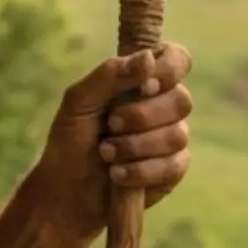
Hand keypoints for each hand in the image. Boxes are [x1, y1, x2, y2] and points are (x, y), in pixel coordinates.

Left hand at [28, 43, 193, 240]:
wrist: (66, 190)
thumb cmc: (71, 140)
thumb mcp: (79, 101)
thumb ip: (110, 74)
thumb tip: (148, 58)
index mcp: (143, 80)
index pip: (177, 59)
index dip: (167, 71)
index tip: (143, 87)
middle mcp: (163, 106)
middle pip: (181, 100)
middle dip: (142, 116)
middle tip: (110, 125)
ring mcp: (171, 138)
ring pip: (177, 135)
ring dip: (134, 146)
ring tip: (106, 153)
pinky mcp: (172, 170)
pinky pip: (173, 165)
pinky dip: (140, 170)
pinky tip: (117, 174)